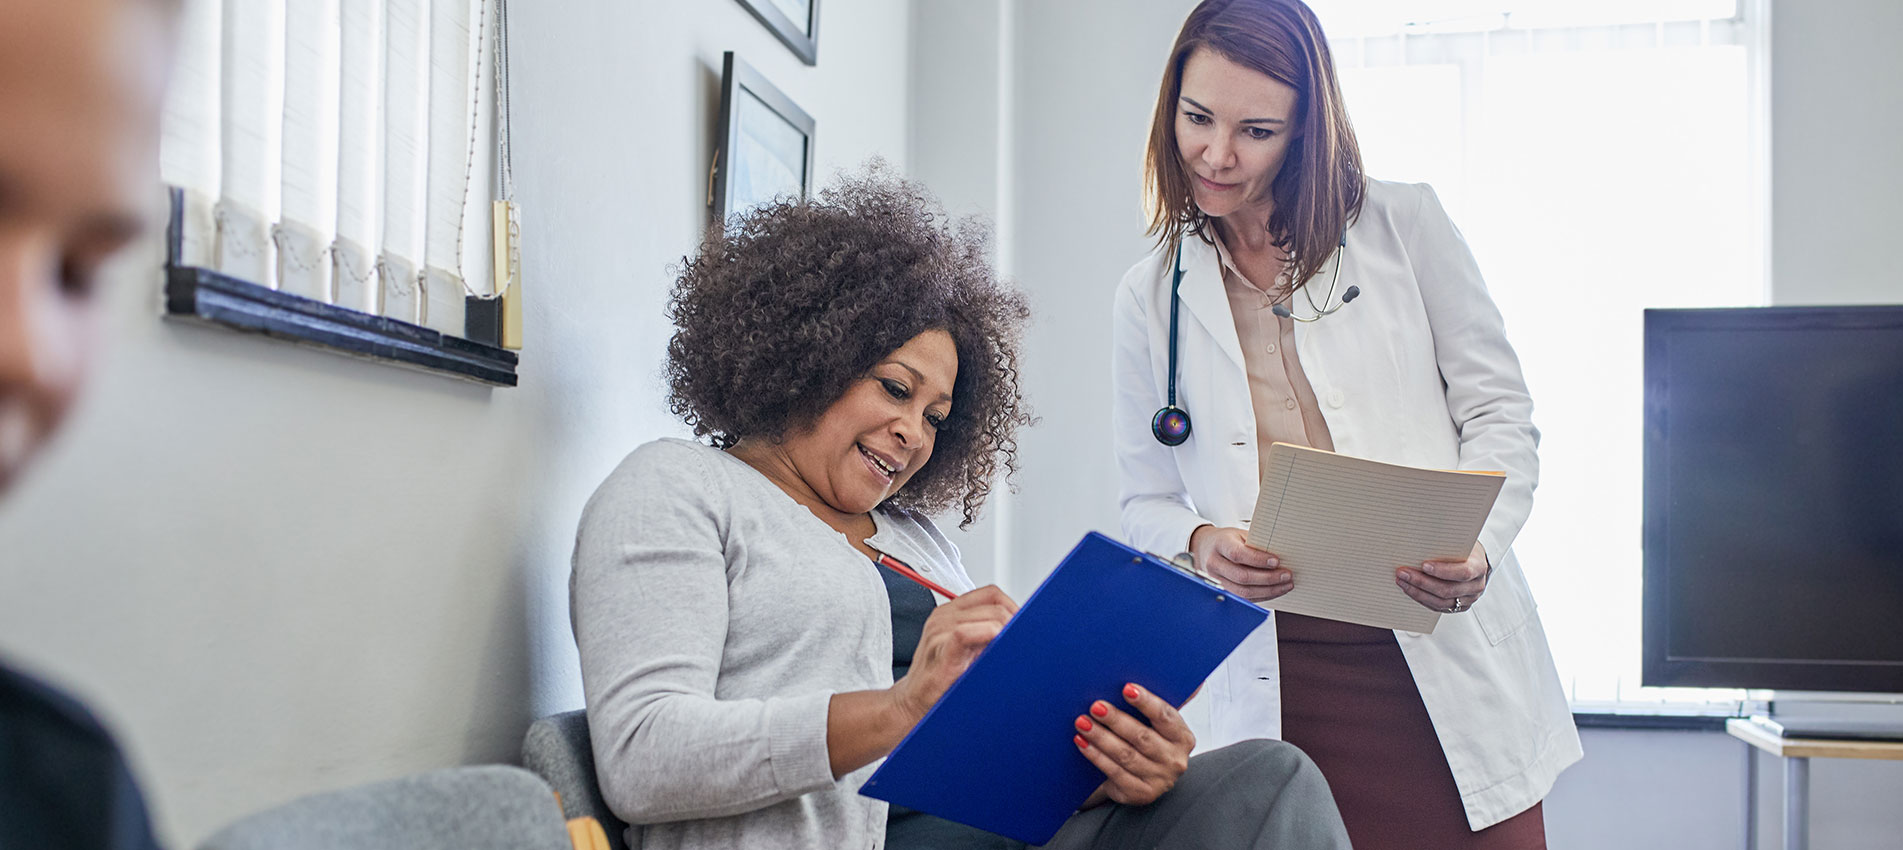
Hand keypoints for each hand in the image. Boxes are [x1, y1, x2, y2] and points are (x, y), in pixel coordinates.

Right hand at [887, 585, 1016, 723]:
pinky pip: (965, 633)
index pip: (991, 594)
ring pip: (986, 616)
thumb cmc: (940, 678)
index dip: (1012, 606)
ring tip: (1013, 648)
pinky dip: (988, 636)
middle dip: (1015, 620)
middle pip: (994, 604)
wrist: (912, 703)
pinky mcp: (939, 651)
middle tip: (1024, 639)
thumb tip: (1019, 630)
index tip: (1025, 625)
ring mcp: (939, 632)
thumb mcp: (965, 648)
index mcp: (950, 612)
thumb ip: (984, 634)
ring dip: (1006, 631)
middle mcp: (944, 617)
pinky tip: (996, 651)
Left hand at [1074, 683, 1195, 807]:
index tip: (1126, 688)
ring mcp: (1159, 780)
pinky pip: (1114, 772)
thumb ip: (1161, 703)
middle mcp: (1175, 760)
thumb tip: (1189, 678)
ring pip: (1126, 755)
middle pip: (1142, 737)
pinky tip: (1082, 743)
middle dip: (1116, 719)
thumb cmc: (1147, 740)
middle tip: (1095, 706)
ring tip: (1082, 723)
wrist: (1140, 778)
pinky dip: (1096, 756)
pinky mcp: (1140, 793)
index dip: (1146, 702)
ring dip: (1101, 737)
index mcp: (1183, 737)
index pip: (1165, 716)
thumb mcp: (1158, 724)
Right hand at [1189, 525, 1291, 602]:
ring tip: (1286, 585)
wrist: (1206, 548)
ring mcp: (1216, 580)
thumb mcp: (1240, 535)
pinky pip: (1244, 599)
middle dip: (1268, 578)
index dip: (1258, 560)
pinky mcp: (1223, 592)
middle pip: (1242, 577)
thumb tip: (1284, 554)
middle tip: (1286, 575)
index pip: (1237, 554)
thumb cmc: (1227, 540)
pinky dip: (1262, 596)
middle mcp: (1214, 563)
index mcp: (1220, 544)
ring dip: (1268, 591)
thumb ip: (1257, 543)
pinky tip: (1275, 590)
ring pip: (1243, 592)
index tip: (1277, 561)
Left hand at [1395, 542, 1489, 613]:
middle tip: (1403, 573)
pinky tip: (1409, 589)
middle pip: (1448, 590)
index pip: (1463, 572)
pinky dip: (1421, 598)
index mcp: (1479, 568)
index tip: (1424, 565)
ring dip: (1418, 592)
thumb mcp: (1460, 542)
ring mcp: (1468, 599)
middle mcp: (1476, 586)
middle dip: (1422, 582)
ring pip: (1441, 602)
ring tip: (1402, 581)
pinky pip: (1438, 607)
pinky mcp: (1459, 606)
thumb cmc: (1464, 549)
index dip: (1443, 571)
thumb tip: (1419, 539)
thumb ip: (1445, 544)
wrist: (1475, 562)